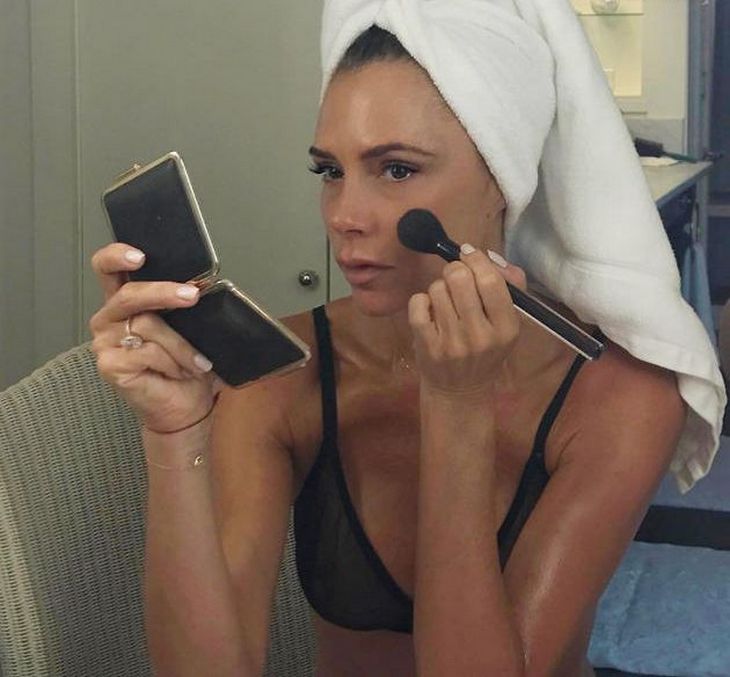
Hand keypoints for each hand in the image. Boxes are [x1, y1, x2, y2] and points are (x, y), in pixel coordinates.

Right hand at [89, 242, 223, 432]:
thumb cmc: (188, 364)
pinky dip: (172, 362)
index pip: (107, 268)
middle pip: (129, 294)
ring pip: (147, 325)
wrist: (187, 405)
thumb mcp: (192, 328)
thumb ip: (184, 305)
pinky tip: (180, 372)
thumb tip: (200, 287)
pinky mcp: (109, 364)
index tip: (139, 256)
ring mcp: (105, 341)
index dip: (117, 256)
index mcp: (126, 301)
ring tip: (198, 361)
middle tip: (191, 296)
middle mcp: (110, 317)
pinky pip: (147, 352)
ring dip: (180, 344)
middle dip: (163, 292)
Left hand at [407, 246, 526, 399]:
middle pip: (460, 278)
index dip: (477, 260)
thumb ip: (509, 288)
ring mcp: (451, 342)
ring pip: (437, 288)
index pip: (491, 281)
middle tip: (456, 278)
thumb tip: (490, 257)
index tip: (470, 256)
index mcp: (506, 328)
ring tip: (445, 302)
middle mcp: (480, 336)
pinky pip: (418, 302)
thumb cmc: (486, 352)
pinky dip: (421, 301)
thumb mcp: (507, 325)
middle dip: (455, 270)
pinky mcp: (427, 345)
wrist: (460, 392)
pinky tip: (430, 311)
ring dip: (439, 288)